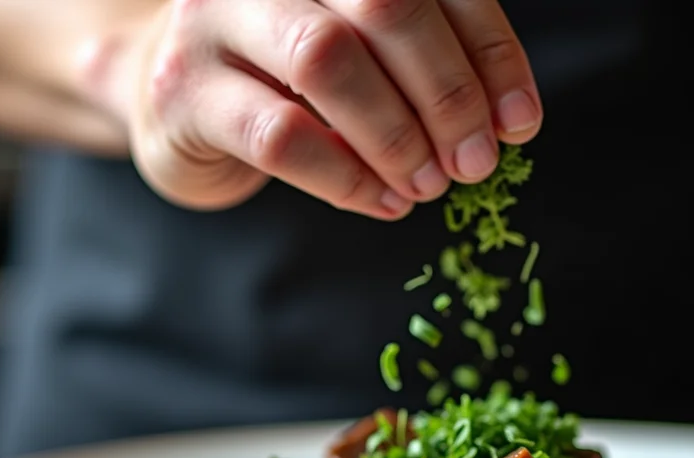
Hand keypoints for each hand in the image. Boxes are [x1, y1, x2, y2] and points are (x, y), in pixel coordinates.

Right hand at [108, 0, 541, 215]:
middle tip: (476, 161)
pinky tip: (384, 202)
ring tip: (430, 184)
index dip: (490, 50)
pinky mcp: (184, 91)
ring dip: (396, 136)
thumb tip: (509, 121)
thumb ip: (431, 66)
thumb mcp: (366, 57)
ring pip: (326, 61)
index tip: (521, 122)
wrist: (172, 102)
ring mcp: (214, 19)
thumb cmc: (288, 80)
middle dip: (447, 93)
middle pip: (382, 5)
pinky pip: (280, 136)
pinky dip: (347, 178)